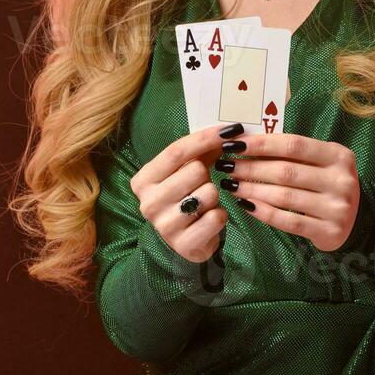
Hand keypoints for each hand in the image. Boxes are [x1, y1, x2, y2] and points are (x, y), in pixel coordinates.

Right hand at [130, 123, 238, 262]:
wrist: (183, 242)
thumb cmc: (183, 198)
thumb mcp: (183, 173)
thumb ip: (200, 151)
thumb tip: (227, 132)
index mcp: (144, 180)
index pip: (176, 151)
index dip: (205, 138)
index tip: (230, 130)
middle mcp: (149, 203)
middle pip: (196, 170)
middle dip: (207, 175)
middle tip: (201, 186)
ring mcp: (165, 226)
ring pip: (209, 193)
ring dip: (214, 197)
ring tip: (203, 205)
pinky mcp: (184, 244)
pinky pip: (217, 217)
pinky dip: (219, 216)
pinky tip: (208, 219)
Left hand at [217, 132, 359, 251]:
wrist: (356, 219)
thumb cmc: (327, 183)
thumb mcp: (320, 162)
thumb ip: (293, 153)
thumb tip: (247, 142)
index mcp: (338, 155)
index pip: (293, 145)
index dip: (261, 144)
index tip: (234, 145)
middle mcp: (341, 180)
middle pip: (285, 171)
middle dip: (250, 168)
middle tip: (226, 167)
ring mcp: (337, 207)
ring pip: (284, 197)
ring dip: (252, 190)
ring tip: (231, 186)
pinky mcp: (329, 231)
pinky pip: (289, 221)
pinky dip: (264, 213)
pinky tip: (246, 206)